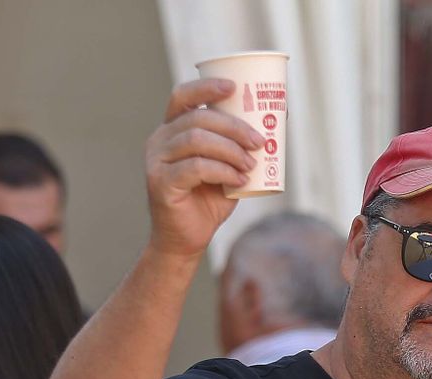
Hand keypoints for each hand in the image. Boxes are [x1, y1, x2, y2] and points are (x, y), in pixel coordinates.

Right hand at [144, 79, 264, 258]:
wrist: (187, 239)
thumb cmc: (208, 201)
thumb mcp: (227, 168)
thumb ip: (238, 147)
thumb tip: (275, 125)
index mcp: (172, 130)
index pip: (183, 97)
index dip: (206, 88)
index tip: (234, 87)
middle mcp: (160, 140)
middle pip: (198, 119)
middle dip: (234, 127)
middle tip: (259, 142)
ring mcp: (157, 161)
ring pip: (197, 141)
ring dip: (231, 150)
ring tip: (250, 165)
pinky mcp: (161, 182)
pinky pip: (196, 168)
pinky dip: (223, 171)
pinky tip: (239, 181)